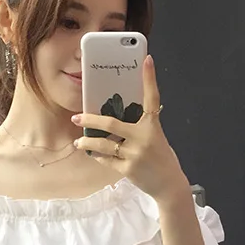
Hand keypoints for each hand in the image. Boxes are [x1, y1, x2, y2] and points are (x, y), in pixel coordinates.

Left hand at [70, 54, 190, 205]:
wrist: (168, 185)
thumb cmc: (161, 158)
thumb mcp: (156, 137)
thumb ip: (140, 127)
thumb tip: (117, 120)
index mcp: (153, 126)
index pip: (152, 98)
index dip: (149, 79)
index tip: (147, 60)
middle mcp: (143, 138)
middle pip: (111, 124)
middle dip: (90, 119)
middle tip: (76, 116)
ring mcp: (134, 154)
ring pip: (104, 145)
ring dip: (88, 142)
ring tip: (79, 141)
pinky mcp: (127, 169)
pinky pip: (107, 159)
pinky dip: (98, 155)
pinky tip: (92, 153)